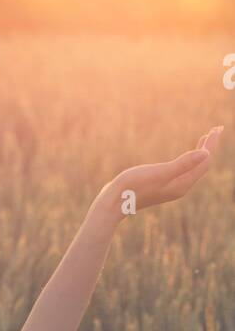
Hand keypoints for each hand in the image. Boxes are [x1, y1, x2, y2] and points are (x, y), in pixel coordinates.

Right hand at [103, 126, 222, 215]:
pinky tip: (185, 156)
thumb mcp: (160, 172)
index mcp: (182, 184)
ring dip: (200, 152)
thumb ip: (183, 163)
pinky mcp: (162, 186)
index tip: (218, 128)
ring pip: (193, 168)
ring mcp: (171, 187)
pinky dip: (188, 159)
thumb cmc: (134, 185)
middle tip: (217, 129)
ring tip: (205, 138)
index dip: (212, 145)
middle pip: (202, 165)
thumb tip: (206, 153)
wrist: (113, 202)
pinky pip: (183, 170)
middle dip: (210, 147)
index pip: (204, 162)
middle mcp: (180, 187)